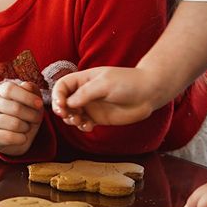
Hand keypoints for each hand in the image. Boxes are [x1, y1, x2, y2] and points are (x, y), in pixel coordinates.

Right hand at [0, 80, 42, 156]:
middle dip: (32, 115)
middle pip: (15, 108)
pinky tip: (22, 137)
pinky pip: (9, 137)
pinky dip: (21, 138)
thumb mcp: (32, 101)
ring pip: (14, 124)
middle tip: (37, 119)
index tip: (40, 104)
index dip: (27, 97)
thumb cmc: (26, 114)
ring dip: (26, 127)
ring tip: (27, 127)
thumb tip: (27, 86)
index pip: (10, 90)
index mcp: (1, 91)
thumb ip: (32, 90)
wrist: (16, 137)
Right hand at [51, 66, 165, 129]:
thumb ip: (85, 93)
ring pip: (72, 114)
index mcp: (84, 79)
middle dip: (62, 110)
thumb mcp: (104, 84)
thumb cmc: (128, 82)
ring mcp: (92, 105)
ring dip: (71, 120)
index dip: (57, 96)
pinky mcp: (99, 117)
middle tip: (68, 116)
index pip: (62, 86)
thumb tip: (68, 103)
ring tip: (79, 121)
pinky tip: (89, 127)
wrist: (149, 93)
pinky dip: (82, 126)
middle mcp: (85, 93)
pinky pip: (84, 123)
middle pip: (63, 102)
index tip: (61, 106)